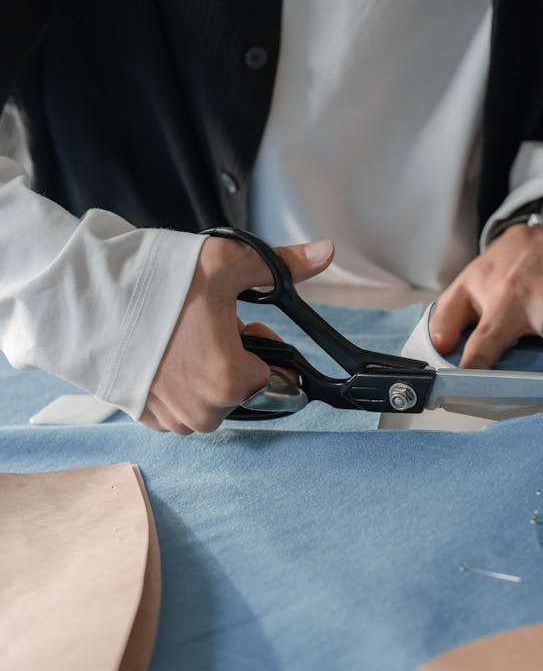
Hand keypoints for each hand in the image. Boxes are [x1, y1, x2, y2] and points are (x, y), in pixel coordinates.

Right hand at [141, 236, 333, 433]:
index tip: (245, 321)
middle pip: (241, 390)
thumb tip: (325, 253)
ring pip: (209, 402)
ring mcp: (169, 417)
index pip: (272, 377)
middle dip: (235, 359)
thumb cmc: (157, 282)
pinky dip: (177, 386)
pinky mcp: (143, 416)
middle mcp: (202, 411)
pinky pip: (177, 410)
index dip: (262, 345)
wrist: (88, 294)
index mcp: (231, 381)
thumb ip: (281, 265)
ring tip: (186, 334)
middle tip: (212, 322)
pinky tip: (164, 352)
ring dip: (206, 374)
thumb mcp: (227, 264)